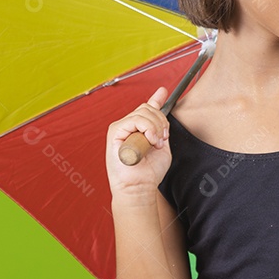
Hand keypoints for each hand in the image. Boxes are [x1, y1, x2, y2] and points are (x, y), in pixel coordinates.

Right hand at [106, 86, 172, 200]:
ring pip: (143, 112)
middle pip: (148, 108)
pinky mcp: (115, 132)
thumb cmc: (149, 171)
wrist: (139, 186)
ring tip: (156, 143)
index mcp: (138, 130)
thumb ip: (161, 128)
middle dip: (161, 121)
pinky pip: (135, 120)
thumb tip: (163, 112)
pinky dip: (147, 128)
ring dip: (156, 127)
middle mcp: (128, 127)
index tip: (163, 91)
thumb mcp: (162, 145)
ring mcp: (121, 128)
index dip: (156, 99)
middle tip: (162, 139)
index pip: (146, 109)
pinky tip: (151, 140)